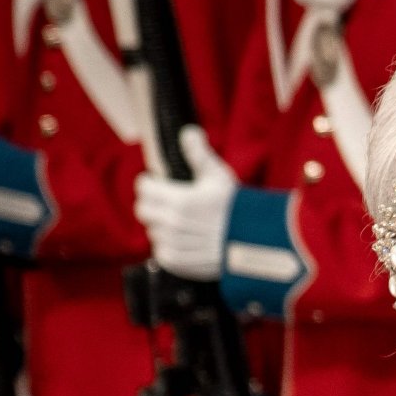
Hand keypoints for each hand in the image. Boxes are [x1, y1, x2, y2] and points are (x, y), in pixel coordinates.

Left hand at [134, 124, 236, 280]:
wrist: (252, 245)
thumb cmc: (236, 208)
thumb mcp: (218, 176)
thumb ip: (198, 153)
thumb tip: (188, 132)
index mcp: (179, 200)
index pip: (143, 188)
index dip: (150, 183)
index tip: (159, 184)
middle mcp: (173, 224)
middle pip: (142, 210)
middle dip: (152, 204)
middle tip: (168, 204)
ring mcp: (174, 245)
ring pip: (152, 232)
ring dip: (162, 227)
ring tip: (182, 225)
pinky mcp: (177, 263)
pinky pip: (160, 252)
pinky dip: (169, 247)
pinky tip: (185, 242)